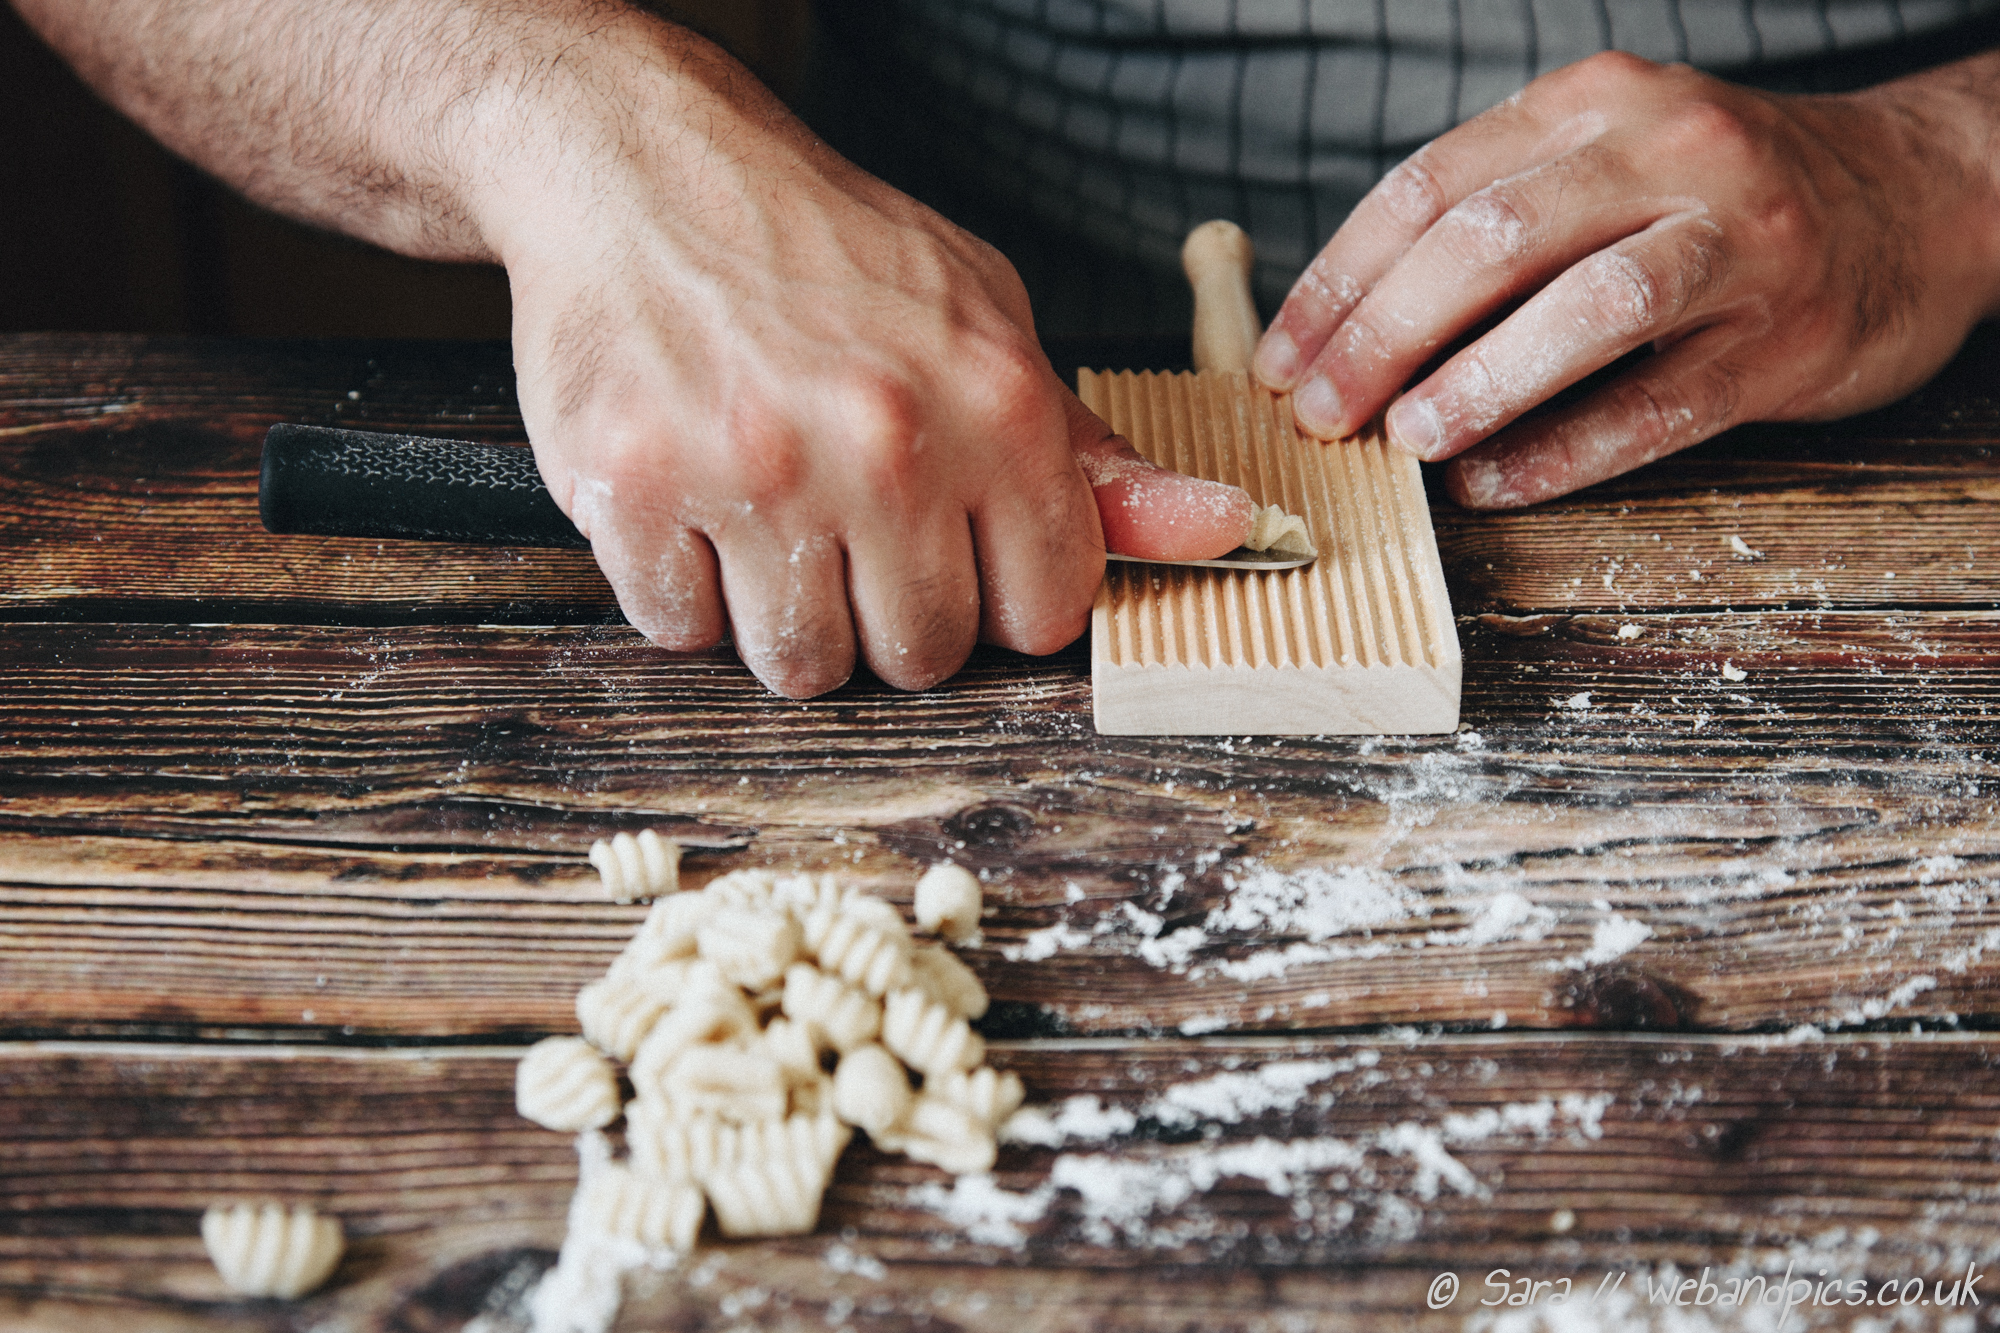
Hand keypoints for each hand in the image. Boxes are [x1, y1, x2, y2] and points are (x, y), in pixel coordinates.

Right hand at [477, 16, 1245, 697]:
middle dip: (890, 614)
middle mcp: (886, 446)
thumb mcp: (988, 323)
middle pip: (922, 656)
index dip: (999, 599)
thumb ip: (1089, 455)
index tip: (958, 558)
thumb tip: (1229, 531)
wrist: (645, 165)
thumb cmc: (828, 253)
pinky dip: (685, 588)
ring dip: (788, 615)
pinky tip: (693, 503)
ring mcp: (755, 470)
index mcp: (995, 406)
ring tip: (770, 518)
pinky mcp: (634, 488)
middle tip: (850, 528)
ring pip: (802, 664)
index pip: (1041, 614)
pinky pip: (680, 629)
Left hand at [1252, 51, 1999, 507]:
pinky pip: (1660, 403)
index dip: (1339, 281)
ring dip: (1478, 381)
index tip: (1279, 357)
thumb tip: (1342, 326)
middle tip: (1320, 412)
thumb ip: (1492, 213)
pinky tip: (1495, 482)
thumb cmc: (1719, 197)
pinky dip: (1566, 449)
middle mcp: (1667, 152)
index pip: (1429, 186)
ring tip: (1405, 439)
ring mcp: (1737, 243)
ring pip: (1587, 309)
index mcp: (1593, 104)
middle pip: (1490, 241)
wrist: (1916, 198)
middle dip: (1382, 335)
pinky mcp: (1783, 340)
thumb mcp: (1605, 158)